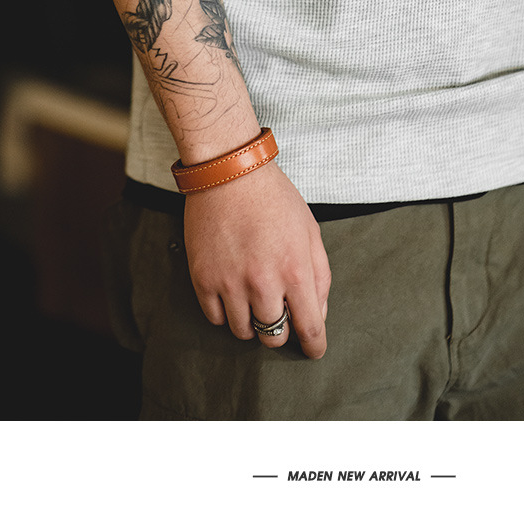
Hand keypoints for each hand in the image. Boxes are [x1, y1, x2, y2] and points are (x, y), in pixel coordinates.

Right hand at [183, 163, 331, 358]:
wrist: (229, 172)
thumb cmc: (274, 198)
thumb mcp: (310, 231)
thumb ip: (320, 276)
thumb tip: (317, 314)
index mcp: (295, 270)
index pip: (309, 329)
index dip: (314, 346)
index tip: (313, 351)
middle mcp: (263, 283)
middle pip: (273, 336)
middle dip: (281, 330)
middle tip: (279, 312)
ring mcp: (230, 283)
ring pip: (243, 332)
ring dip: (252, 321)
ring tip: (253, 296)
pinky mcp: (203, 279)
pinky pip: (215, 319)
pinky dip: (226, 312)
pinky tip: (232, 291)